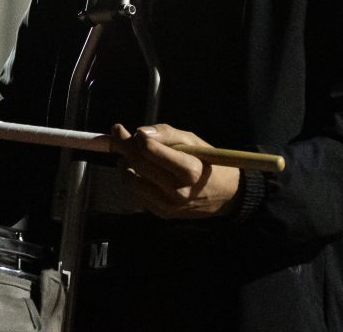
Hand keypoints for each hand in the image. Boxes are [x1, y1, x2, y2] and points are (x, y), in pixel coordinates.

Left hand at [108, 123, 240, 219]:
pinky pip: (137, 194)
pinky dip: (133, 179)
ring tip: (128, 154)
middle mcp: (178, 191)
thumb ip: (167, 134)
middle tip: (117, 135)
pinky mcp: (162, 213)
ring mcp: (169, 205)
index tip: (122, 128)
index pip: (150, 151)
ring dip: (124, 164)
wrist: (225, 195)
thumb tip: (140, 132)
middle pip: (137, 164)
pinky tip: (138, 171)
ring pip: (131, 181)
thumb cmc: (208, 162)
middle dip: (123, 146)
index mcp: (189, 170)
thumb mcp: (193, 141)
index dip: (132, 137)